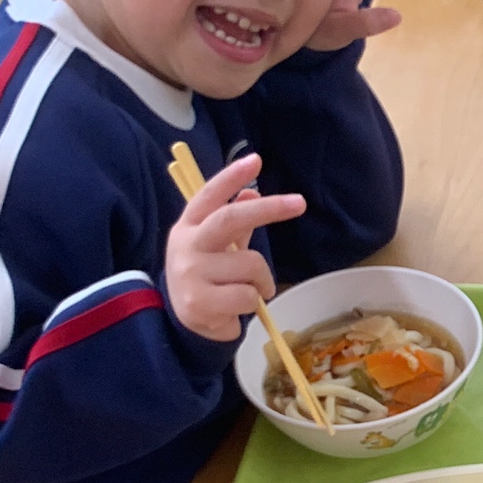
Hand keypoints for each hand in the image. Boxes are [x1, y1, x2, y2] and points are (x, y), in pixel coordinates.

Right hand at [166, 152, 303, 342]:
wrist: (183, 323)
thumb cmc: (206, 278)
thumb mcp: (217, 246)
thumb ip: (233, 222)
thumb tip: (252, 192)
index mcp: (189, 226)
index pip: (209, 195)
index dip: (231, 177)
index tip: (256, 160)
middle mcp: (186, 245)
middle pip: (231, 219)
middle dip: (268, 209)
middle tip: (299, 203)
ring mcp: (191, 273)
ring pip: (250, 264)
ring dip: (263, 279)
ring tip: (253, 290)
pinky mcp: (199, 302)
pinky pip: (248, 295)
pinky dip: (254, 301)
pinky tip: (240, 307)